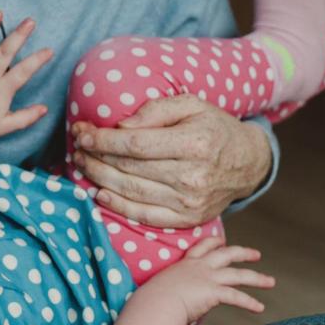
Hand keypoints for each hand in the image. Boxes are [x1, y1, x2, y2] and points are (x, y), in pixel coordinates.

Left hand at [70, 94, 271, 227]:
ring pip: (132, 192)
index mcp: (195, 143)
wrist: (247, 163)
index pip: (136, 144)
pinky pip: (144, 216)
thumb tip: (121, 126)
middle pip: (129, 169)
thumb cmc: (214, 128)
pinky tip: (100, 193)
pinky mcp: (187, 220)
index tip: (82, 132)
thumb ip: (156, 110)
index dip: (103, 139)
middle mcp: (193, 176)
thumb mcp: (192, 104)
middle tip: (77, 147)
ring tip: (82, 165)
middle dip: (96, 157)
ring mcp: (190, 202)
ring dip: (99, 179)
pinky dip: (118, 206)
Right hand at [146, 236, 275, 321]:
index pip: (202, 247)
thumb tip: (169, 303)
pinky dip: (250, 302)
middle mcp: (200, 267)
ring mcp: (209, 278)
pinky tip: (260, 308)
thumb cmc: (152, 299)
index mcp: (185, 264)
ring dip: (257, 278)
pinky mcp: (214, 292)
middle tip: (257, 255)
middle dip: (244, 253)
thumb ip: (171, 291)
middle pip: (227, 254)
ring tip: (271, 282)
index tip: (222, 241)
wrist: (156, 302)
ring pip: (239, 275)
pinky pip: (236, 297)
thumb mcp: (160, 289)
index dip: (214, 243)